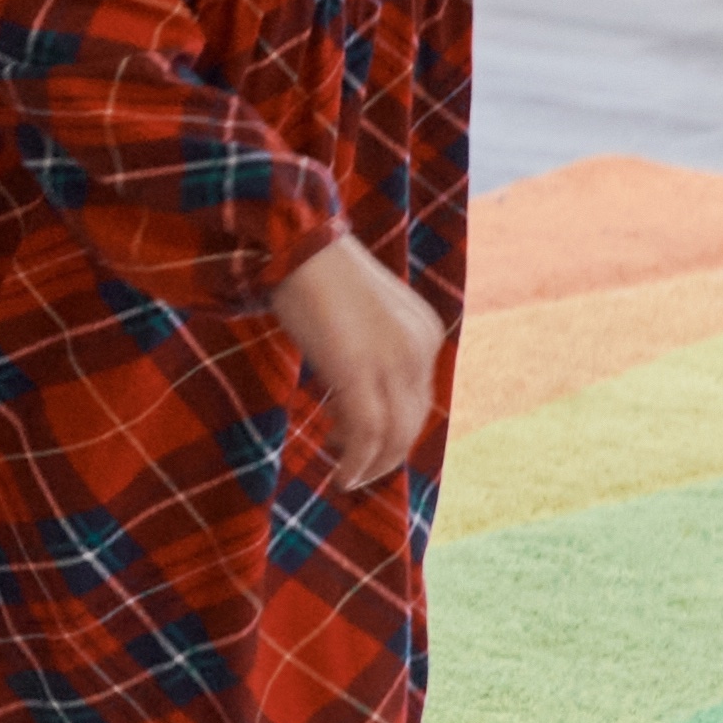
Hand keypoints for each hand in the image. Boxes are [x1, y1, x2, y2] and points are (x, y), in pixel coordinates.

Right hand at [273, 233, 448, 490]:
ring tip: (348, 479)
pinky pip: (367, 436)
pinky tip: (342, 476)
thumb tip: (353, 392)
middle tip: (354, 469)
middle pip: (412, 422)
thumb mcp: (361, 316)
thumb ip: (371, 349)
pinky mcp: (360, 373)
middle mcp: (420, 348)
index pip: (417, 399)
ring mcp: (394, 361)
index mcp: (425, 332)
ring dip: (373, 467)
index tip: (356, 440)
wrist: (297, 243)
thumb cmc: (317, 273)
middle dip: (386, 454)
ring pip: (395, 436)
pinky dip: (357, 463)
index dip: (392, 429)